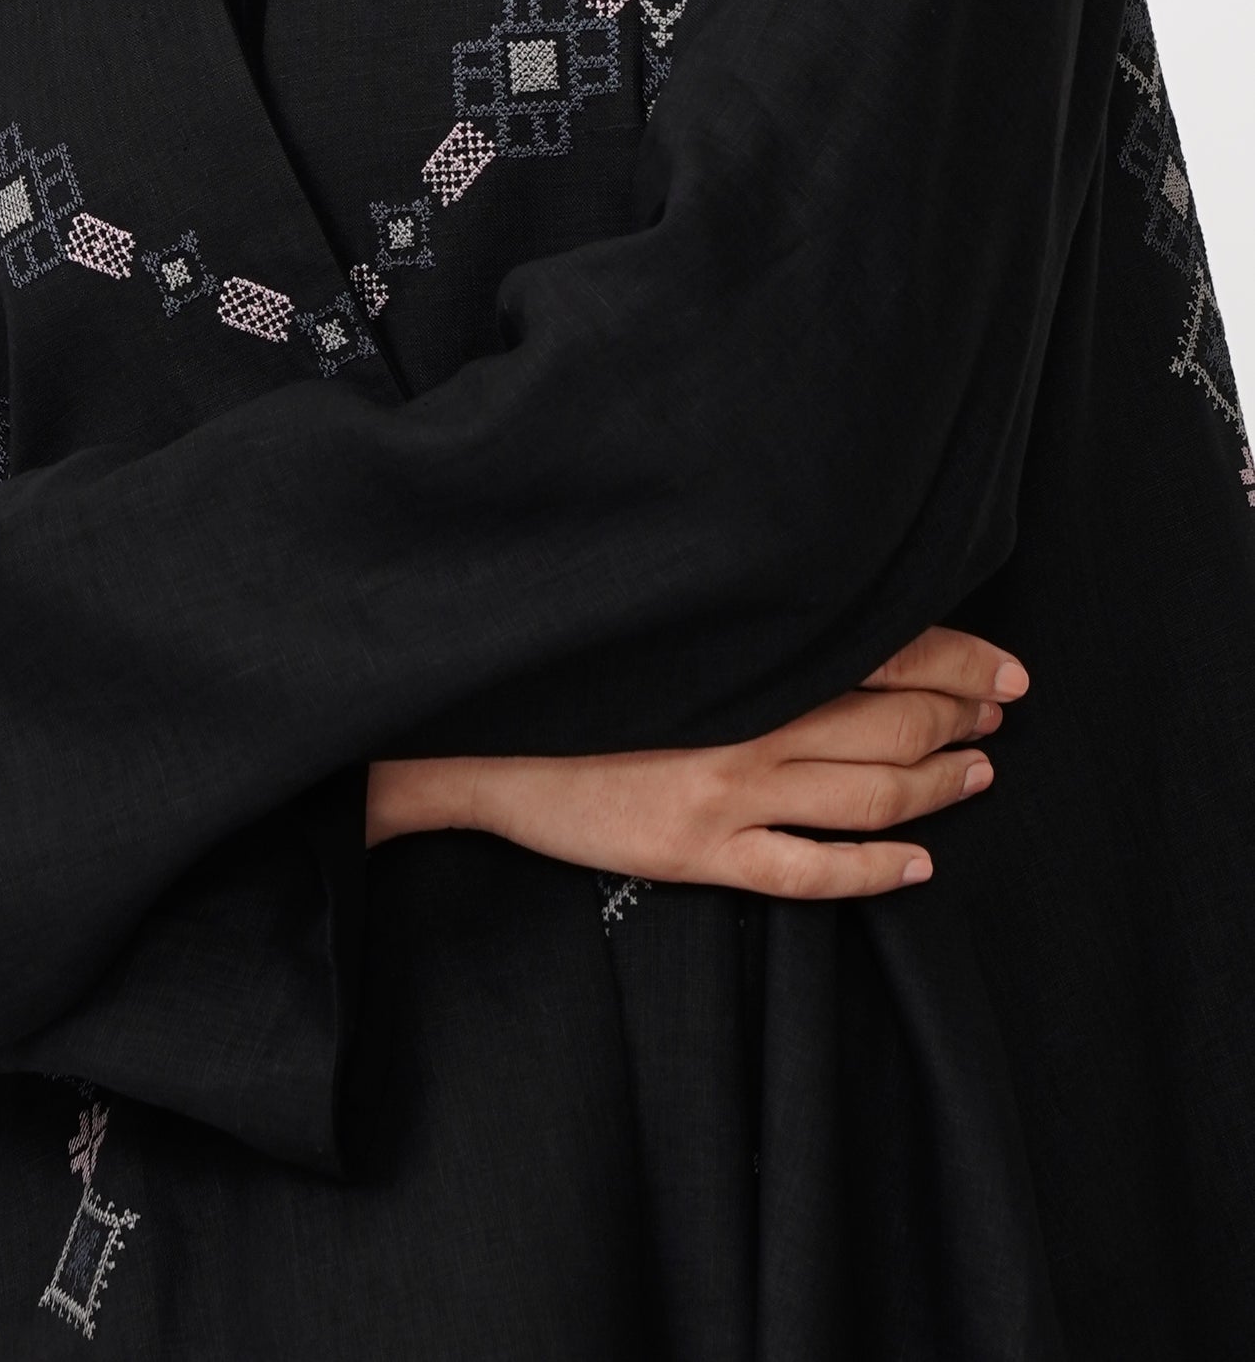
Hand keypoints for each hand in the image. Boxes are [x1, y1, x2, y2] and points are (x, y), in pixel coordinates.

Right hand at [365, 624, 1028, 898]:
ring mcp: (729, 789)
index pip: (881, 648)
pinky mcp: (701, 850)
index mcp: (744, 653)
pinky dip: (875, 870)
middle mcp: (750, 717)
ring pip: (869, 792)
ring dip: (937, 784)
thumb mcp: (667, 630)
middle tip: (1001, 715)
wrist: (480, 732)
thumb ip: (744, 626)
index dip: (956, 659)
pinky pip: (809, 870)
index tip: (1004, 669)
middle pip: (891, 718)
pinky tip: (917, 865)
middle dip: (960, 716)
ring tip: (977, 776)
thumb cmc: (574, 672)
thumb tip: (830, 615)